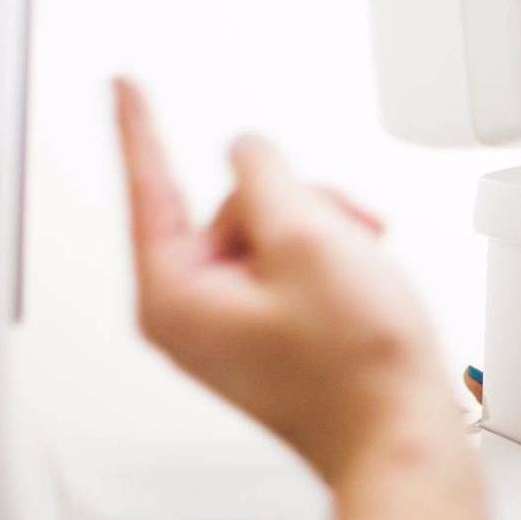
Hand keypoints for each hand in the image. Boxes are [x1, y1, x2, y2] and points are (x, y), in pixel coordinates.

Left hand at [114, 78, 455, 485]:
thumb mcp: (307, 239)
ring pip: (268, 230)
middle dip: (296, 207)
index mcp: (176, 296)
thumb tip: (247, 154)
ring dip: (322, 233)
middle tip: (339, 240)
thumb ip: (265, 177)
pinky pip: (286, 262)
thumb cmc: (353, 365)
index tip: (123, 87)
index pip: (150, 189)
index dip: (142, 128)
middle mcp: (191, 314)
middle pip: (232, 207)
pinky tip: (357, 282)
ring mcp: (229, 325)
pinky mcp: (264, 331)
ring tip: (358, 269)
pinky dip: (327, 258)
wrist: (397, 433)